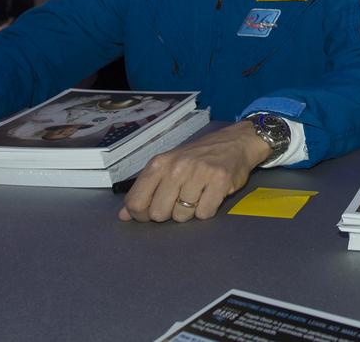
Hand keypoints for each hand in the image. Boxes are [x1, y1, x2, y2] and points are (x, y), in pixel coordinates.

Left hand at [118, 121, 270, 222]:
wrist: (235, 142)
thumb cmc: (197, 157)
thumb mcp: (167, 167)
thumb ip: (145, 190)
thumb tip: (123, 215)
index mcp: (159, 163)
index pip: (136, 202)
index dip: (142, 214)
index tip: (153, 210)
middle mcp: (176, 167)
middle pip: (158, 214)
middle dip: (168, 214)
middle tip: (180, 201)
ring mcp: (198, 173)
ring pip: (182, 216)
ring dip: (190, 212)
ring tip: (198, 195)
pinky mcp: (220, 181)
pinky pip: (205, 214)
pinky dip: (208, 210)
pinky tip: (211, 196)